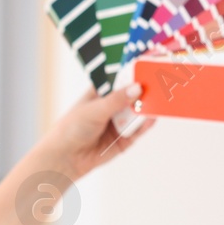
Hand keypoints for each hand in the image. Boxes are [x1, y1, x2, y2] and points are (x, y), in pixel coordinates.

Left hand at [37, 81, 155, 181]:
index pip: (120, 80)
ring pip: (137, 113)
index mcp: (100, 94)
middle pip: (132, 96)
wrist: (64, 158)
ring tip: (159, 100)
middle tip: (159, 84)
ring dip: (147, 108)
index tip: (147, 67)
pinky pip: (137, 131)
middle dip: (144, 91)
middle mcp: (111, 108)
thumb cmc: (71, 128)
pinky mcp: (122, 140)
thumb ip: (117, 100)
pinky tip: (151, 118)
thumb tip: (138, 88)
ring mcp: (117, 124)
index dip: (133, 74)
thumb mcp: (94, 109)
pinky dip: (144, 125)